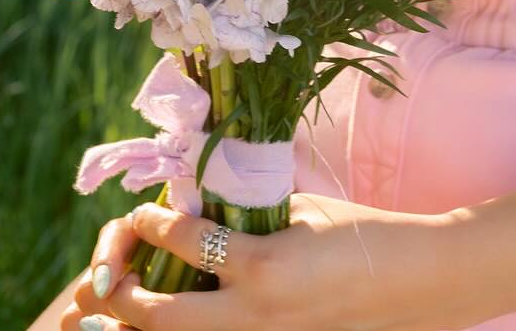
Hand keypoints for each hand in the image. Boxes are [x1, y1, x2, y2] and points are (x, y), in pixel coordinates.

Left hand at [60, 194, 469, 330]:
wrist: (411, 285)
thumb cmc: (360, 234)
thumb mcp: (302, 211)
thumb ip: (251, 209)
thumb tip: (206, 197)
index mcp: (263, 264)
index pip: (187, 241)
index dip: (155, 222)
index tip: (141, 210)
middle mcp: (254, 314)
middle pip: (162, 318)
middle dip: (125, 299)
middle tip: (104, 280)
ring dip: (149, 326)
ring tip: (123, 310)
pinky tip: (180, 318)